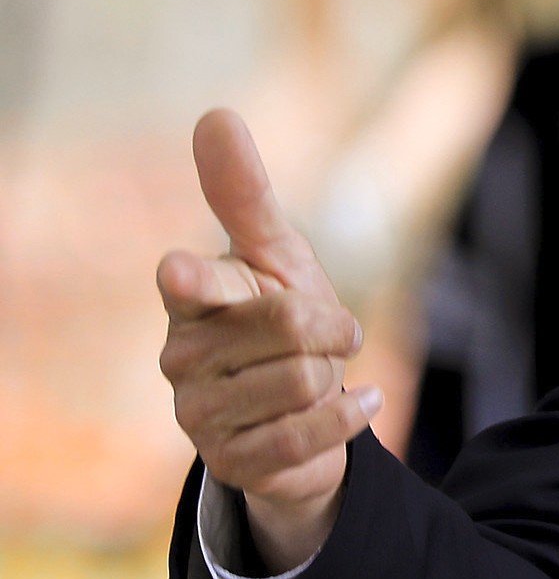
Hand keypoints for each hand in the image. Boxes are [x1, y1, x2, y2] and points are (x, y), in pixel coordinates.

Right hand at [157, 109, 378, 569]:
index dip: (196, 278)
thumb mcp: (275, 255)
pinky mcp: (230, 463)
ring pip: (300, 380)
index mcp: (191, 300)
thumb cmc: (282, 317)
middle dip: (332, 329)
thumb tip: (214, 114)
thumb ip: (244, 194)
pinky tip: (357, 403)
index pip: (197, 283)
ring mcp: (199, 414)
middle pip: (288, 326)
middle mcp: (182, 357)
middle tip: (329, 338)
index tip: (181, 269)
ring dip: (333, 377)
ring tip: (320, 378)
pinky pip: (305, 434)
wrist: (304, 412)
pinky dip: (347, 415)